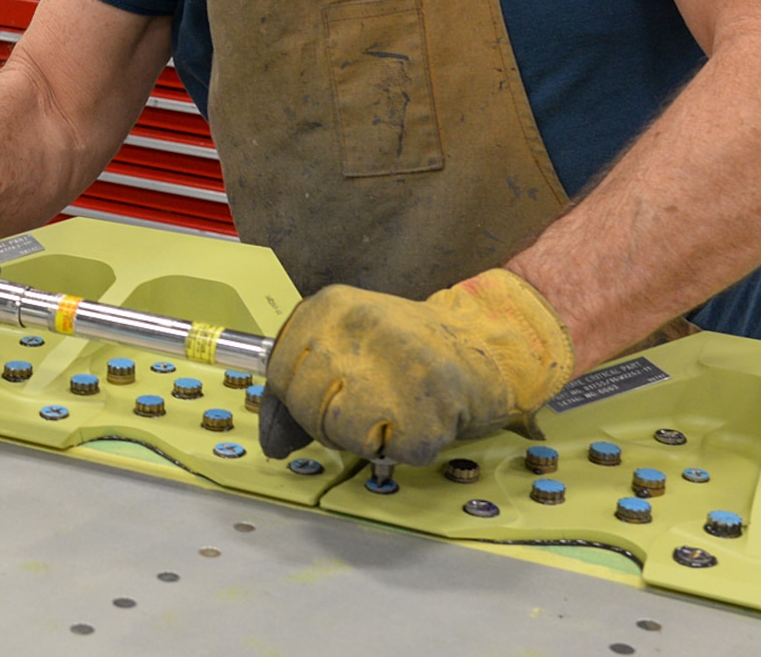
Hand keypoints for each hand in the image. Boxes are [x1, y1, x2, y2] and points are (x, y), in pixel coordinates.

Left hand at [258, 269, 574, 466]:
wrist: (488, 342)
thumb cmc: (407, 353)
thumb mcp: (345, 348)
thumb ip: (300, 388)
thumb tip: (272, 444)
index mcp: (328, 307)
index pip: (279, 373)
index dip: (300, 399)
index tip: (331, 393)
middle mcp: (358, 325)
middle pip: (308, 406)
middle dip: (332, 423)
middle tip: (370, 404)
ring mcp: (396, 362)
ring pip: (343, 433)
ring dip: (369, 439)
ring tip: (396, 409)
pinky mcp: (430, 403)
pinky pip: (394, 453)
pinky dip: (409, 449)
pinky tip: (424, 417)